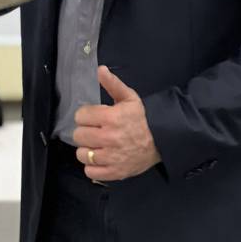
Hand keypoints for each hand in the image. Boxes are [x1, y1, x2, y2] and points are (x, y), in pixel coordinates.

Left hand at [73, 65, 160, 180]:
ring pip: (82, 154)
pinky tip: (99, 158)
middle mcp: (109, 138)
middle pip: (79, 135)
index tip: (92, 116)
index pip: (80, 116)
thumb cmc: (142, 117)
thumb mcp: (129, 97)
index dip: (85, 115)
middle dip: (85, 131)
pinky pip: (91, 172)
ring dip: (86, 149)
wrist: (161, 140)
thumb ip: (112, 83)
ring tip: (95, 145)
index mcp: (111, 117)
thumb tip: (100, 69)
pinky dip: (92, 166)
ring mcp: (111, 157)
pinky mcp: (115, 172)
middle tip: (94, 130)